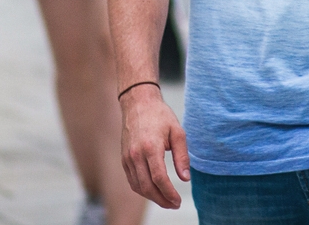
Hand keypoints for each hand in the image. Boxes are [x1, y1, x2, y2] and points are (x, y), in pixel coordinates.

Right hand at [120, 84, 189, 208]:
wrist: (138, 103)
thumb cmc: (160, 115)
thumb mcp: (177, 132)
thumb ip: (182, 156)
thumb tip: (185, 178)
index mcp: (150, 147)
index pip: (159, 178)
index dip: (169, 193)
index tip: (178, 201)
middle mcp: (136, 155)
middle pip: (147, 186)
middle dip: (162, 200)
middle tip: (174, 205)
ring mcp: (127, 158)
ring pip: (138, 186)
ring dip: (152, 197)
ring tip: (166, 200)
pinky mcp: (124, 159)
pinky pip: (132, 180)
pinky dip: (143, 190)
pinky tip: (154, 191)